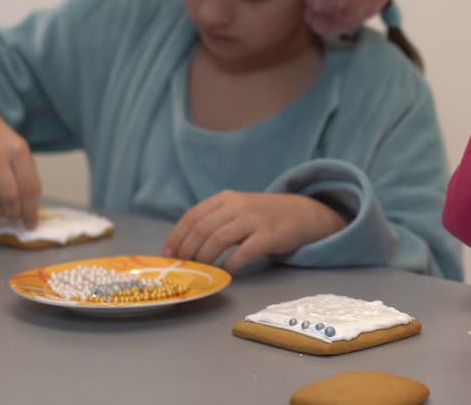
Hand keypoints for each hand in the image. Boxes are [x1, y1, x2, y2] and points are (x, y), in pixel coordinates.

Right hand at [0, 91, 41, 229]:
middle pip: (9, 196)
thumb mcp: (19, 148)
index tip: (31, 223)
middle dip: (13, 214)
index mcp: (18, 150)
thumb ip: (25, 174)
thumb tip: (30, 206)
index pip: (29, 187)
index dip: (31, 210)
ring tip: (0, 214)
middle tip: (15, 219)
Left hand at [162, 191, 346, 272]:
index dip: (177, 237)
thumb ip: (215, 222)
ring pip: (218, 239)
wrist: (302, 213)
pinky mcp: (269, 235)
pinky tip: (224, 273)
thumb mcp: (237, 210)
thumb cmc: (264, 216)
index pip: (193, 216)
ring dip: (204, 258)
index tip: (168, 255)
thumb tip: (183, 247)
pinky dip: (229, 265)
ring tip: (199, 272)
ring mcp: (254, 219)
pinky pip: (243, 252)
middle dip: (187, 251)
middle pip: (202, 229)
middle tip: (182, 268)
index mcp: (225, 198)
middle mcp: (237, 206)